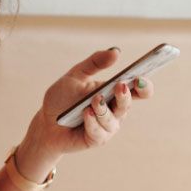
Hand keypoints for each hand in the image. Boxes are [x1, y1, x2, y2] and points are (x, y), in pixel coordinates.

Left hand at [26, 47, 154, 165]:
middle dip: (125, 96)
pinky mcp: (96, 139)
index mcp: (114, 93)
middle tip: (120, 86)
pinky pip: (99, 132)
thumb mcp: (76, 75)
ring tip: (94, 101)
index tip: (141, 78)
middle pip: (128, 104)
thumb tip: (116, 51)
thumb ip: (95, 63)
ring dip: (103, 110)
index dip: (145, 86)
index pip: (138, 90)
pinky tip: (86, 114)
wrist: (45, 123)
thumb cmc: (62, 99)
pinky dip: (92, 122)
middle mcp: (114, 110)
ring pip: (113, 120)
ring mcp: (107, 126)